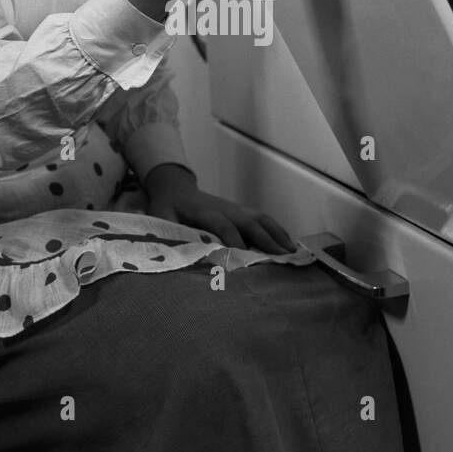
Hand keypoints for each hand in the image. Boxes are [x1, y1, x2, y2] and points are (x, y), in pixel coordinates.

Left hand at [143, 163, 295, 254]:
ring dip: (276, 234)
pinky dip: (277, 230)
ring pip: (260, 219)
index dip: (234, 241)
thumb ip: (170, 236)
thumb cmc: (166, 211)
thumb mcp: (161, 222)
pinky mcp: (240, 211)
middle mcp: (223, 208)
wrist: (175, 191)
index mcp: (202, 211)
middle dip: (265, 239)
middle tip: (280, 257)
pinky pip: (262, 219)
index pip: (223, 225)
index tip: (244, 260)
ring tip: (291, 252)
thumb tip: (181, 258)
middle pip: (248, 221)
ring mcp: (234, 208)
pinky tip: (288, 243)